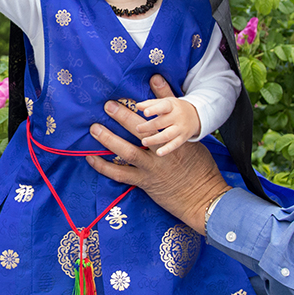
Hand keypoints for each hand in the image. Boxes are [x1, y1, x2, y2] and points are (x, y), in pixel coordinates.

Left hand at [87, 75, 229, 232]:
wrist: (203, 198)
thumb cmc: (200, 168)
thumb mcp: (193, 144)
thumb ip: (177, 126)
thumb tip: (166, 110)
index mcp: (176, 140)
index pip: (160, 119)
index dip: (148, 106)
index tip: (132, 96)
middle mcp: (162, 153)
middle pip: (141, 131)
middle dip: (124, 116)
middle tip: (108, 105)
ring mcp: (152, 169)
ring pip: (127, 152)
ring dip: (109, 139)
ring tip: (95, 129)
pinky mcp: (144, 182)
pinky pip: (120, 175)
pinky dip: (104, 167)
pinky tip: (91, 158)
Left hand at [135, 96, 199, 155]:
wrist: (196, 115)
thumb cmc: (174, 108)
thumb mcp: (165, 102)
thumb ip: (151, 104)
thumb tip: (137, 106)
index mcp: (172, 105)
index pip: (163, 106)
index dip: (154, 109)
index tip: (145, 112)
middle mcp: (177, 117)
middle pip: (162, 122)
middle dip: (149, 126)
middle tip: (138, 129)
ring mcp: (181, 128)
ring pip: (167, 135)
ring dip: (155, 139)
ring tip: (144, 141)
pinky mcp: (183, 138)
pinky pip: (175, 144)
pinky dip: (167, 149)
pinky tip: (158, 153)